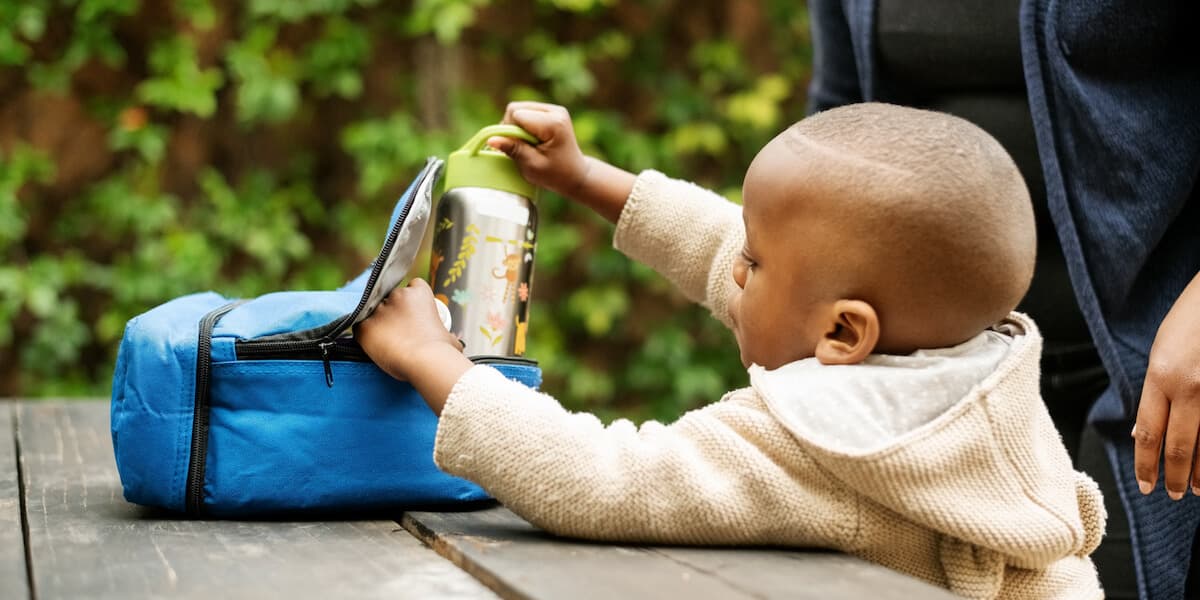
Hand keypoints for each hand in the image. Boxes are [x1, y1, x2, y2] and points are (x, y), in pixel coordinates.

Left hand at [355, 278, 471, 413]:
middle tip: (399, 331)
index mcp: (419, 292)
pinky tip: (373, 345)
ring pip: (373, 311)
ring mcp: (379, 309)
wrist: (425, 361)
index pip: (413, 286)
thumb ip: (448, 334)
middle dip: (393, 311)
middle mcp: (397, 295)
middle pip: (391, 298)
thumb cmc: (442, 351)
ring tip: (386, 341)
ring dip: (378, 322)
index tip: (414, 314)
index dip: (412, 299)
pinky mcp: (364, 326)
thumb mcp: (450, 337)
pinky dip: (365, 334)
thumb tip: (454, 344)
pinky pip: (359, 326)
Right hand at [488, 101, 634, 223]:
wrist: (576, 174)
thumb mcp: (532, 166)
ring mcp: (554, 109)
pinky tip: (531, 139)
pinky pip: (525, 111)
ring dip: (516, 126)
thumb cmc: (555, 174)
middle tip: (521, 148)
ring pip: (518, 108)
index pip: (516, 114)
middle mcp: (555, 111)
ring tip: (527, 145)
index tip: (518, 149)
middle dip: (511, 128)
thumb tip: (491, 140)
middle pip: (515, 108)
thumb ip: (513, 149)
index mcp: (553, 123)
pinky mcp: (550, 111)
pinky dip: (522, 125)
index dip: (509, 131)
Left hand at [1133, 272, 1199, 499]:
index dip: (1146, 464)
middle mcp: (1191, 387)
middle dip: (1174, 475)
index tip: (1145, 484)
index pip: (1149, 432)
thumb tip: (1144, 431)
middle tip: (1172, 494)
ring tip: (1197, 489)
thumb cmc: (1193, 317)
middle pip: (1179, 445)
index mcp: (1162, 375)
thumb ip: (1154, 392)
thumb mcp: (1161, 350)